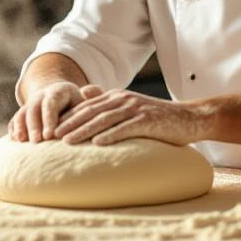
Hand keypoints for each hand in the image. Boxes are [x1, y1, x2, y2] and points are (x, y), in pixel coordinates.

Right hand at [9, 81, 104, 141]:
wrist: (59, 97)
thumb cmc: (77, 104)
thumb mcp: (85, 98)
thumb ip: (91, 95)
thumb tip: (90, 92)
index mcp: (57, 91)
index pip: (51, 103)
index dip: (49, 119)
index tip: (50, 135)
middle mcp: (41, 96)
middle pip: (34, 109)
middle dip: (35, 126)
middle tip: (37, 141)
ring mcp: (30, 104)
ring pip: (22, 114)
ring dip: (21, 127)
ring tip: (22, 141)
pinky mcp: (22, 114)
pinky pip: (15, 120)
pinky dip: (14, 129)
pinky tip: (15, 140)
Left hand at [53, 89, 212, 146]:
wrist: (189, 118)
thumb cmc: (158, 119)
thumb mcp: (132, 108)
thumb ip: (110, 104)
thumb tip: (86, 98)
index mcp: (117, 97)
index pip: (87, 107)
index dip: (68, 117)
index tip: (51, 129)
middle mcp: (124, 99)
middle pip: (91, 112)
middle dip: (70, 124)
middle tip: (51, 136)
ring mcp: (136, 109)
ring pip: (104, 119)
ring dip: (84, 130)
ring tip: (67, 141)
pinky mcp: (148, 120)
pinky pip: (126, 128)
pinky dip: (111, 135)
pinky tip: (98, 143)